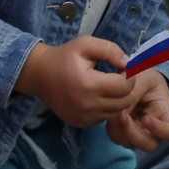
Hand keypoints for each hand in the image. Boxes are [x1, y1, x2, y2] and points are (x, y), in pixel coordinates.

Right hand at [16, 36, 139, 127]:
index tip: (124, 67)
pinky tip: (99, 95)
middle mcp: (88, 106)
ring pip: (117, 112)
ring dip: (119, 99)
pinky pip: (104, 118)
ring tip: (110, 86)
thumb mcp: (85, 44)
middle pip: (124, 102)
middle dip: (128, 88)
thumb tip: (128, 62)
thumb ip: (109, 50)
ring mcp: (84, 117)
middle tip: (120, 76)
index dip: (130, 75)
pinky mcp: (81, 123)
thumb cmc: (64, 57)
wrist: (39, 75)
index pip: (124, 86)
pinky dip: (107, 108)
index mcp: (89, 85)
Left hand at [106, 69, 168, 152]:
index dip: (161, 130)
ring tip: (114, 112)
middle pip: (150, 145)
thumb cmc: (144, 77)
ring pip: (131, 144)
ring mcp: (138, 132)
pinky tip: (109, 113)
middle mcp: (154, 129)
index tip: (146, 118)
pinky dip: (112, 128)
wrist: (134, 77)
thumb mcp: (142, 77)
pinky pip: (117, 138)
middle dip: (134, 134)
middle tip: (123, 116)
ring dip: (120, 131)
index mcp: (165, 114)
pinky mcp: (124, 131)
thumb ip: (134, 91)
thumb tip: (121, 112)